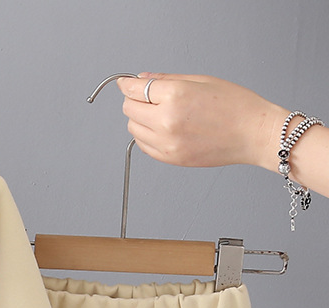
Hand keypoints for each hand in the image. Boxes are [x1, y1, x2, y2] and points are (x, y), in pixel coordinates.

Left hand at [116, 73, 287, 170]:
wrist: (253, 134)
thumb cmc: (235, 106)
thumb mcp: (201, 81)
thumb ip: (167, 79)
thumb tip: (142, 78)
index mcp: (175, 96)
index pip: (135, 90)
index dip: (127, 85)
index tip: (125, 83)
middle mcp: (167, 121)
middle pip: (129, 110)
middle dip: (134, 101)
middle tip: (146, 97)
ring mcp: (167, 143)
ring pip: (133, 129)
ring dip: (139, 120)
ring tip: (160, 114)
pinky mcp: (170, 158)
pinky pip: (143, 146)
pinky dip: (146, 136)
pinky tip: (163, 129)